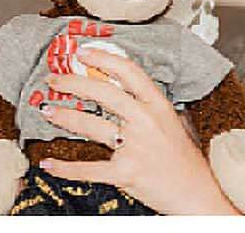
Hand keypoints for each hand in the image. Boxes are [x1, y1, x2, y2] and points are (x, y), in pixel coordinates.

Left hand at [36, 45, 240, 214]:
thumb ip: (147, 105)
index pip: (129, 72)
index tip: (83, 52)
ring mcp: (135, 147)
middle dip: (74, 83)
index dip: (103, 58)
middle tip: (54, 79)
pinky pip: (89, 169)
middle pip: (104, 93)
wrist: (196, 192)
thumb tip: (117, 87)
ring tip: (48, 110)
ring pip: (91, 126)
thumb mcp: (172, 121)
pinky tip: (49, 163)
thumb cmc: (183, 158)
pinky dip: (66, 168)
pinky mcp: (125, 173)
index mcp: (158, 105)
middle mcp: (145, 121)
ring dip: (65, 116)